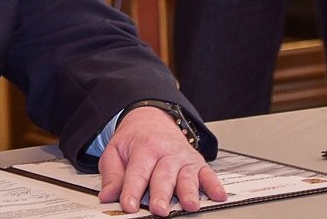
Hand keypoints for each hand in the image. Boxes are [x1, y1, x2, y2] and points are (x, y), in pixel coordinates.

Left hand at [98, 106, 226, 215]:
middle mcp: (166, 153)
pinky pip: (208, 174)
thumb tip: (108, 196)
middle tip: (159, 209)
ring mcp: (183, 158)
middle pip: (164, 176)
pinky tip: (218, 195)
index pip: (138, 172)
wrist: (153, 118)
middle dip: (162, 194)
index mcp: (144, 148)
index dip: (132, 190)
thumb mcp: (116, 150)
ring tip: (190, 205)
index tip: (129, 205)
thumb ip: (112, 174)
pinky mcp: (197, 163)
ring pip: (187, 176)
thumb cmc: (135, 139)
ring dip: (189, 191)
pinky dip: (214, 185)